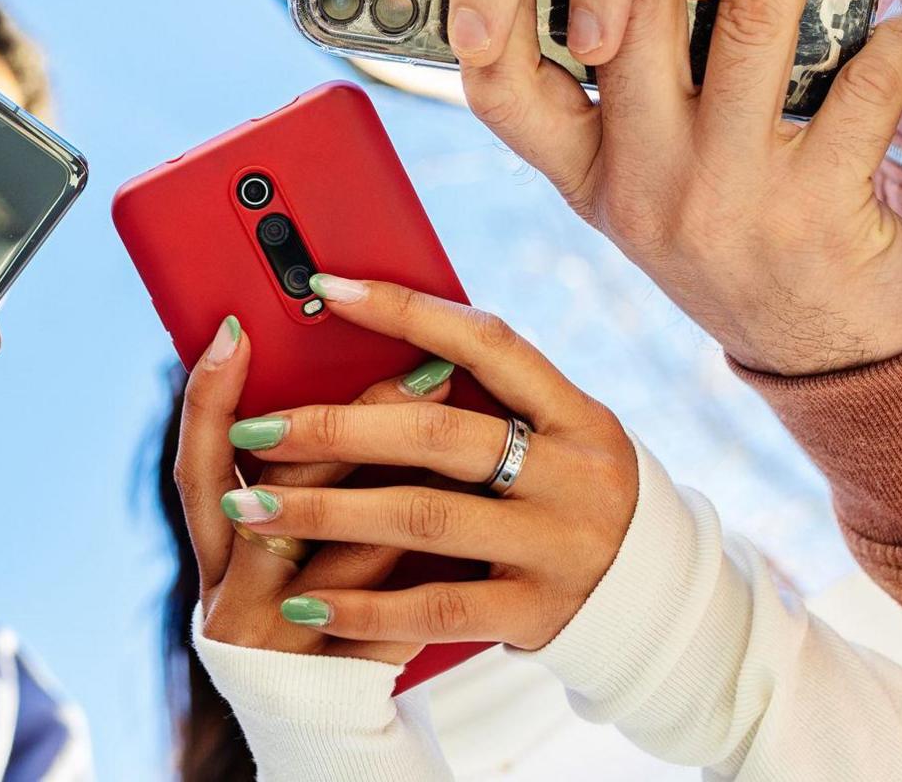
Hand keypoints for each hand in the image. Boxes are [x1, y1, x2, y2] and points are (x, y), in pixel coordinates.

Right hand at [175, 315, 460, 662]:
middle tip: (417, 367)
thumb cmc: (310, 601)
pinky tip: (476, 525)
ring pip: (338, 557)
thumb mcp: (289, 541)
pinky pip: (387, 615)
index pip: (195, 464)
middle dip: (343, 427)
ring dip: (404, 488)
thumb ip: (310, 473)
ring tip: (457, 424)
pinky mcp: (333, 673)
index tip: (233, 330)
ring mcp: (275, 640)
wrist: (320, 715)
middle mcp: (228, 596)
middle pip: (273, 499)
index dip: (206, 398)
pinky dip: (430, 564)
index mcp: (213, 549)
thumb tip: (359, 360)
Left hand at [226, 276, 635, 648]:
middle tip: (256, 428)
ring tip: (252, 505)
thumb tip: (378, 346)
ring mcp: (557, 546)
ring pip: (424, 518)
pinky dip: (363, 604)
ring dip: (325, 510)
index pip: (488, 342)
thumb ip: (487, 399)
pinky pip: (434, 607)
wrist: (649, 599)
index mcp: (577, 413)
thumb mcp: (556, 434)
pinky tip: (303, 599)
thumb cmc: (568, 494)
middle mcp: (574, 474)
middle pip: (438, 434)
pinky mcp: (535, 612)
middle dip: (334, 428)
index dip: (406, 310)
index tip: (326, 288)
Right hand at [467, 0, 901, 374]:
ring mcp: (723, 205)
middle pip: (630, 18)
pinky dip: (899, 38)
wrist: (828, 362)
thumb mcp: (649, 191)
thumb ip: (621, 104)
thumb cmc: (740, 247)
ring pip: (744, 32)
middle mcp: (639, 191)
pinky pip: (862, 96)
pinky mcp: (816, 216)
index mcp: (588, 181)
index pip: (501, 85)